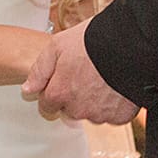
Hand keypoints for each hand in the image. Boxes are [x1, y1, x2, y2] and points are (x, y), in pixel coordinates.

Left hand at [21, 22, 137, 125]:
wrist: (130, 44)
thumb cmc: (92, 42)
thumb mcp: (57, 47)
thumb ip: (39, 71)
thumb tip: (28, 90)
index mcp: (60, 93)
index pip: (47, 105)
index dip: (53, 91)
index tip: (62, 80)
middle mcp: (78, 109)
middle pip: (70, 110)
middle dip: (73, 97)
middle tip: (85, 74)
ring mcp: (100, 115)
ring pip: (91, 113)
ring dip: (93, 101)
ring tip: (102, 77)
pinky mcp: (121, 116)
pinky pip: (112, 114)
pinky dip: (113, 104)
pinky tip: (115, 86)